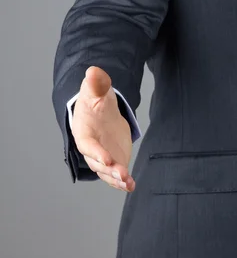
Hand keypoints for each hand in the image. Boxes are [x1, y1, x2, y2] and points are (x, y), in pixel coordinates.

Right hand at [71, 66, 135, 191]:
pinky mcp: (114, 161)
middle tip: (122, 174)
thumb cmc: (95, 100)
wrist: (101, 111)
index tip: (107, 159)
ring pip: (107, 173)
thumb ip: (96, 84)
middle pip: (98, 163)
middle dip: (110, 170)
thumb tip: (94, 70)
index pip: (89, 145)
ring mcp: (103, 157)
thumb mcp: (96, 90)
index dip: (97, 153)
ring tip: (129, 183)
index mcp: (84, 133)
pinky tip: (132, 186)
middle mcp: (92, 149)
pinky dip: (123, 182)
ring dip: (117, 180)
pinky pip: (116, 175)